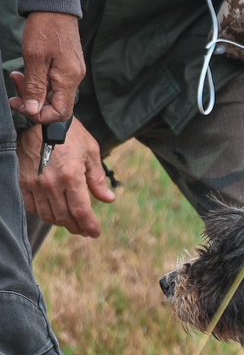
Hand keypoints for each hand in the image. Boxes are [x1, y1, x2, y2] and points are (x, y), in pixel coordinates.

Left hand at [9, 13, 84, 125]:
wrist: (55, 7)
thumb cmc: (45, 29)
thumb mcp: (34, 58)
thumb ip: (34, 86)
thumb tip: (33, 110)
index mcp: (68, 79)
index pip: (60, 112)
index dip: (39, 115)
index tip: (20, 105)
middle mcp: (74, 78)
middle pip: (56, 105)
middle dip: (33, 103)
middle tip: (13, 90)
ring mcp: (72, 72)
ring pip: (53, 94)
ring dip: (33, 91)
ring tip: (16, 77)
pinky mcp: (67, 66)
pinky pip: (54, 83)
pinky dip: (38, 82)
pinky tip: (27, 72)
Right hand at [19, 120, 115, 238]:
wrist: (42, 121)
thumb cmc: (71, 135)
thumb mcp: (91, 153)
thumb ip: (97, 179)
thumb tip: (109, 200)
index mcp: (71, 176)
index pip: (81, 211)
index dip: (89, 226)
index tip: (95, 233)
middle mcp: (51, 183)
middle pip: (64, 217)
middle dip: (77, 227)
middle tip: (85, 230)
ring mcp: (35, 183)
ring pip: (48, 215)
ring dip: (61, 223)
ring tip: (71, 223)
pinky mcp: (23, 181)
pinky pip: (32, 206)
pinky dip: (44, 214)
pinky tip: (53, 213)